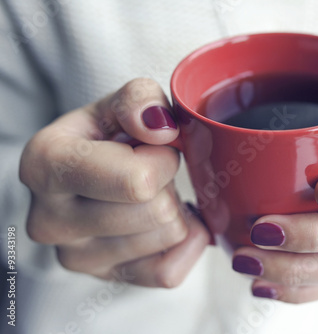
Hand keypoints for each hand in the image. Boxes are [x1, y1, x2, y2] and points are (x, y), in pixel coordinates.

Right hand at [20, 78, 209, 287]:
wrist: (85, 174)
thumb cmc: (103, 137)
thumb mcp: (116, 104)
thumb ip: (139, 99)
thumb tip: (161, 129)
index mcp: (47, 166)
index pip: (138, 181)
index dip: (163, 160)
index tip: (150, 149)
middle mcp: (51, 220)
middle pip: (158, 211)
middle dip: (168, 184)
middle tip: (149, 172)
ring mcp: (76, 257)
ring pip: (169, 236)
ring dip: (173, 209)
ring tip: (148, 194)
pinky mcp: (103, 278)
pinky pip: (170, 271)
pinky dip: (184, 243)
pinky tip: (165, 220)